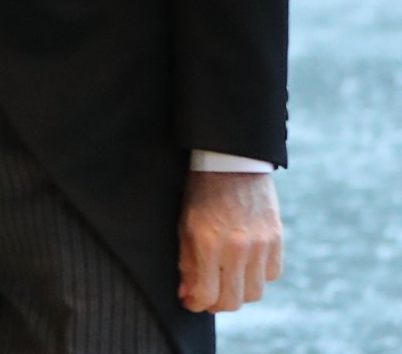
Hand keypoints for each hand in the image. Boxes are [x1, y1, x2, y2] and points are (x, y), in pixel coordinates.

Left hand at [178, 171, 283, 311]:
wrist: (230, 159)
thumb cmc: (201, 189)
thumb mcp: (185, 222)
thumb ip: (187, 260)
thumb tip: (188, 294)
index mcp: (208, 242)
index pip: (207, 295)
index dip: (196, 304)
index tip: (191, 300)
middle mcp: (237, 247)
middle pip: (233, 301)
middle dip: (217, 302)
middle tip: (208, 293)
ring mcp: (261, 244)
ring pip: (254, 293)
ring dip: (239, 290)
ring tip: (226, 277)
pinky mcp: (277, 238)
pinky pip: (272, 274)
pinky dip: (258, 275)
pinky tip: (245, 262)